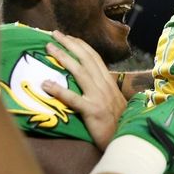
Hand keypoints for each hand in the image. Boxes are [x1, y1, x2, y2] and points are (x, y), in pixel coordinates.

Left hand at [42, 30, 125, 149]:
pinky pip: (73, 98)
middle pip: (85, 59)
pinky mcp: (93, 111)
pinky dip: (59, 90)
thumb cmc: (119, 124)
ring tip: (49, 48)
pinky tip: (46, 84)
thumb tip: (90, 83)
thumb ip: (102, 90)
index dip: (80, 45)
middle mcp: (104, 85)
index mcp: (108, 82)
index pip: (94, 58)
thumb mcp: (113, 102)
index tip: (68, 36)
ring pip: (79, 72)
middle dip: (70, 44)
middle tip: (54, 33)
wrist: (128, 140)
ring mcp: (99, 97)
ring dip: (63, 57)